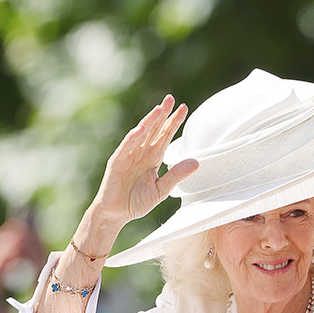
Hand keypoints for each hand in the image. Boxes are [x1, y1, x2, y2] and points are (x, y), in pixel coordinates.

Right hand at [91, 95, 196, 228]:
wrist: (116, 214)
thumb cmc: (137, 202)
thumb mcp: (162, 189)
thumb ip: (177, 175)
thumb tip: (197, 162)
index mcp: (153, 158)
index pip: (165, 136)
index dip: (173, 122)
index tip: (184, 108)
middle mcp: (141, 153)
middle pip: (154, 130)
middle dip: (162, 114)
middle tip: (171, 99)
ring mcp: (128, 156)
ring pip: (140, 134)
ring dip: (149, 121)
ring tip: (159, 109)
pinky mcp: (117, 163)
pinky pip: (126, 147)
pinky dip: (133, 137)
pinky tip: (142, 128)